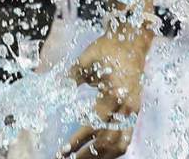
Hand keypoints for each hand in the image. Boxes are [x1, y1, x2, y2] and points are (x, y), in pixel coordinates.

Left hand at [60, 27, 150, 157]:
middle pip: (108, 141)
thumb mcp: (87, 59)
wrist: (132, 40)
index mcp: (116, 94)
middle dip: (88, 155)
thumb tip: (54, 89)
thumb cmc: (108, 48)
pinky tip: (99, 154)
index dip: (78, 140)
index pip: (95, 125)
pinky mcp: (135, 112)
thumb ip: (71, 76)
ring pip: (121, 144)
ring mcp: (134, 111)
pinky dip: (113, 150)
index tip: (63, 151)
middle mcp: (128, 107)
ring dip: (102, 157)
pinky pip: (126, 137)